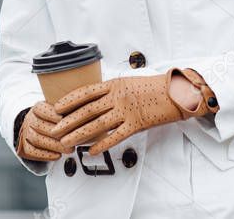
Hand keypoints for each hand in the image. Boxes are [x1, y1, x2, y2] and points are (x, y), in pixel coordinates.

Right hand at [15, 101, 75, 161]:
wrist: (37, 127)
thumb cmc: (53, 120)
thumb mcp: (59, 111)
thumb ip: (68, 111)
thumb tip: (82, 114)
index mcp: (37, 107)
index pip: (42, 109)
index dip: (54, 115)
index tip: (68, 119)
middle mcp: (30, 119)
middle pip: (40, 126)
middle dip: (58, 134)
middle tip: (73, 139)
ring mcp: (26, 133)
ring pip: (36, 139)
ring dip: (54, 146)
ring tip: (69, 149)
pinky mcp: (24, 147)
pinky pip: (32, 151)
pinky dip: (45, 155)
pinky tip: (57, 156)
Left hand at [48, 67, 219, 155]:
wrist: (179, 92)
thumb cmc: (155, 87)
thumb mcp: (129, 82)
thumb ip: (113, 91)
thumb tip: (96, 99)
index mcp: (114, 84)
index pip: (85, 92)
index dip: (69, 100)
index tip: (56, 107)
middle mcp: (117, 97)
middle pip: (86, 110)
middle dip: (68, 121)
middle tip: (54, 130)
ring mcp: (126, 110)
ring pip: (96, 125)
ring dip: (79, 135)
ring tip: (66, 143)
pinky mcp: (137, 123)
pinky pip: (115, 136)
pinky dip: (102, 144)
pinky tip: (91, 151)